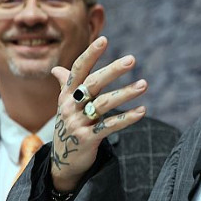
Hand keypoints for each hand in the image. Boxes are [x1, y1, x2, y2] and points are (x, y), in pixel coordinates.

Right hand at [50, 36, 149, 191]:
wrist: (62, 161)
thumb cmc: (68, 127)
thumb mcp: (64, 106)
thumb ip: (65, 86)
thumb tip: (57, 68)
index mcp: (66, 95)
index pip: (78, 70)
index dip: (90, 55)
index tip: (104, 39)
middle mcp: (70, 106)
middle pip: (93, 83)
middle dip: (112, 70)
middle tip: (132, 59)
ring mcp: (78, 122)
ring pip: (104, 104)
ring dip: (126, 93)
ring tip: (144, 84)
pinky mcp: (87, 139)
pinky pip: (109, 126)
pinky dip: (126, 118)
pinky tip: (142, 111)